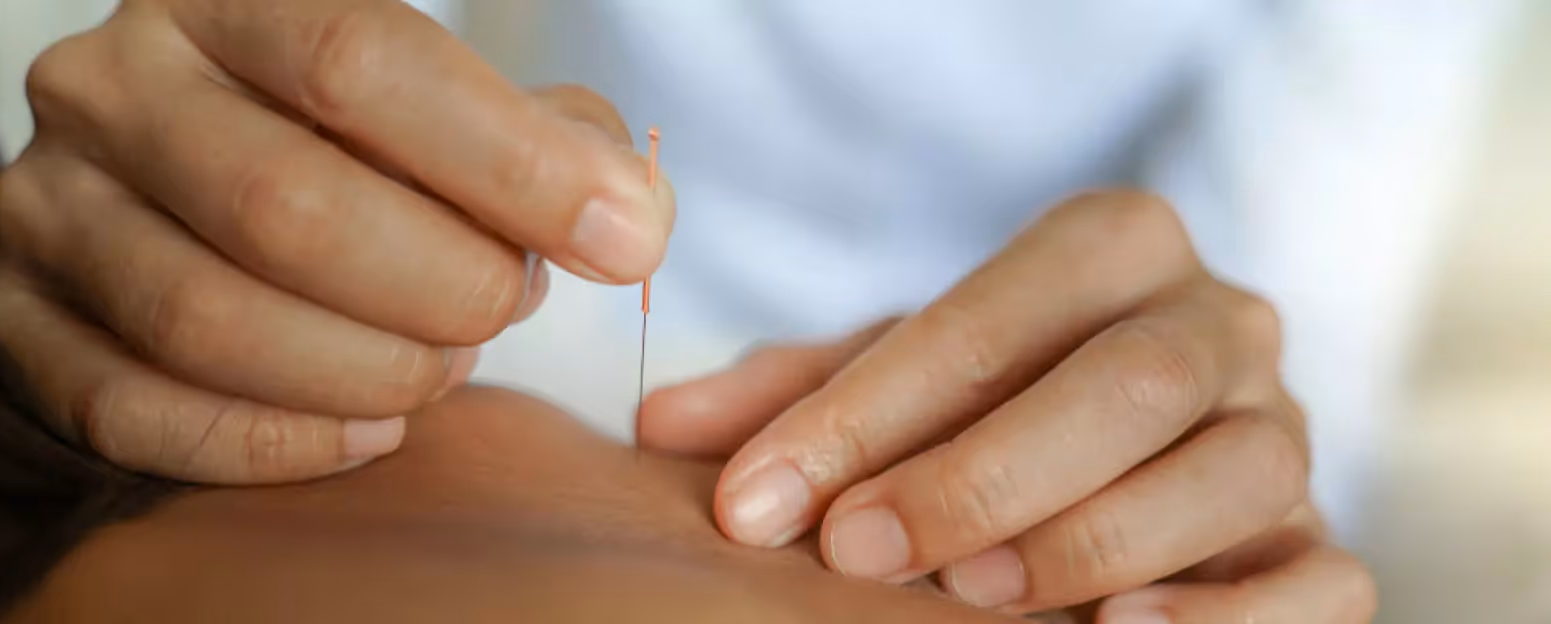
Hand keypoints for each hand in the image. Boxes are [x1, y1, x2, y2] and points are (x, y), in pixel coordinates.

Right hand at [0, 0, 673, 482]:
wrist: (208, 169)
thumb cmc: (363, 143)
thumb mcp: (460, 107)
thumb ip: (554, 143)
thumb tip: (628, 217)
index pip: (362, 65)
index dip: (511, 166)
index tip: (621, 238)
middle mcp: (112, 86)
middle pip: (285, 205)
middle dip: (441, 286)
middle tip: (504, 306)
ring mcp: (48, 204)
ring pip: (207, 321)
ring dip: (368, 369)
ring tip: (438, 361)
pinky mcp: (22, 320)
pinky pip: (137, 413)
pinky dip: (277, 443)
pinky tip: (369, 425)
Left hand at [640, 191, 1373, 620]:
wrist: (1122, 446)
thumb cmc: (990, 403)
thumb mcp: (896, 382)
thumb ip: (794, 399)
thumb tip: (663, 433)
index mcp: (1114, 248)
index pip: (992, 312)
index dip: (869, 410)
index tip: (760, 501)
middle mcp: (1219, 322)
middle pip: (1127, 381)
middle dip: (984, 473)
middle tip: (858, 551)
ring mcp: (1285, 428)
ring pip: (1232, 469)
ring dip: (1093, 537)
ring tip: (973, 596)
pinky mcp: (1318, 537)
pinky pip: (1320, 575)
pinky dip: (1231, 616)